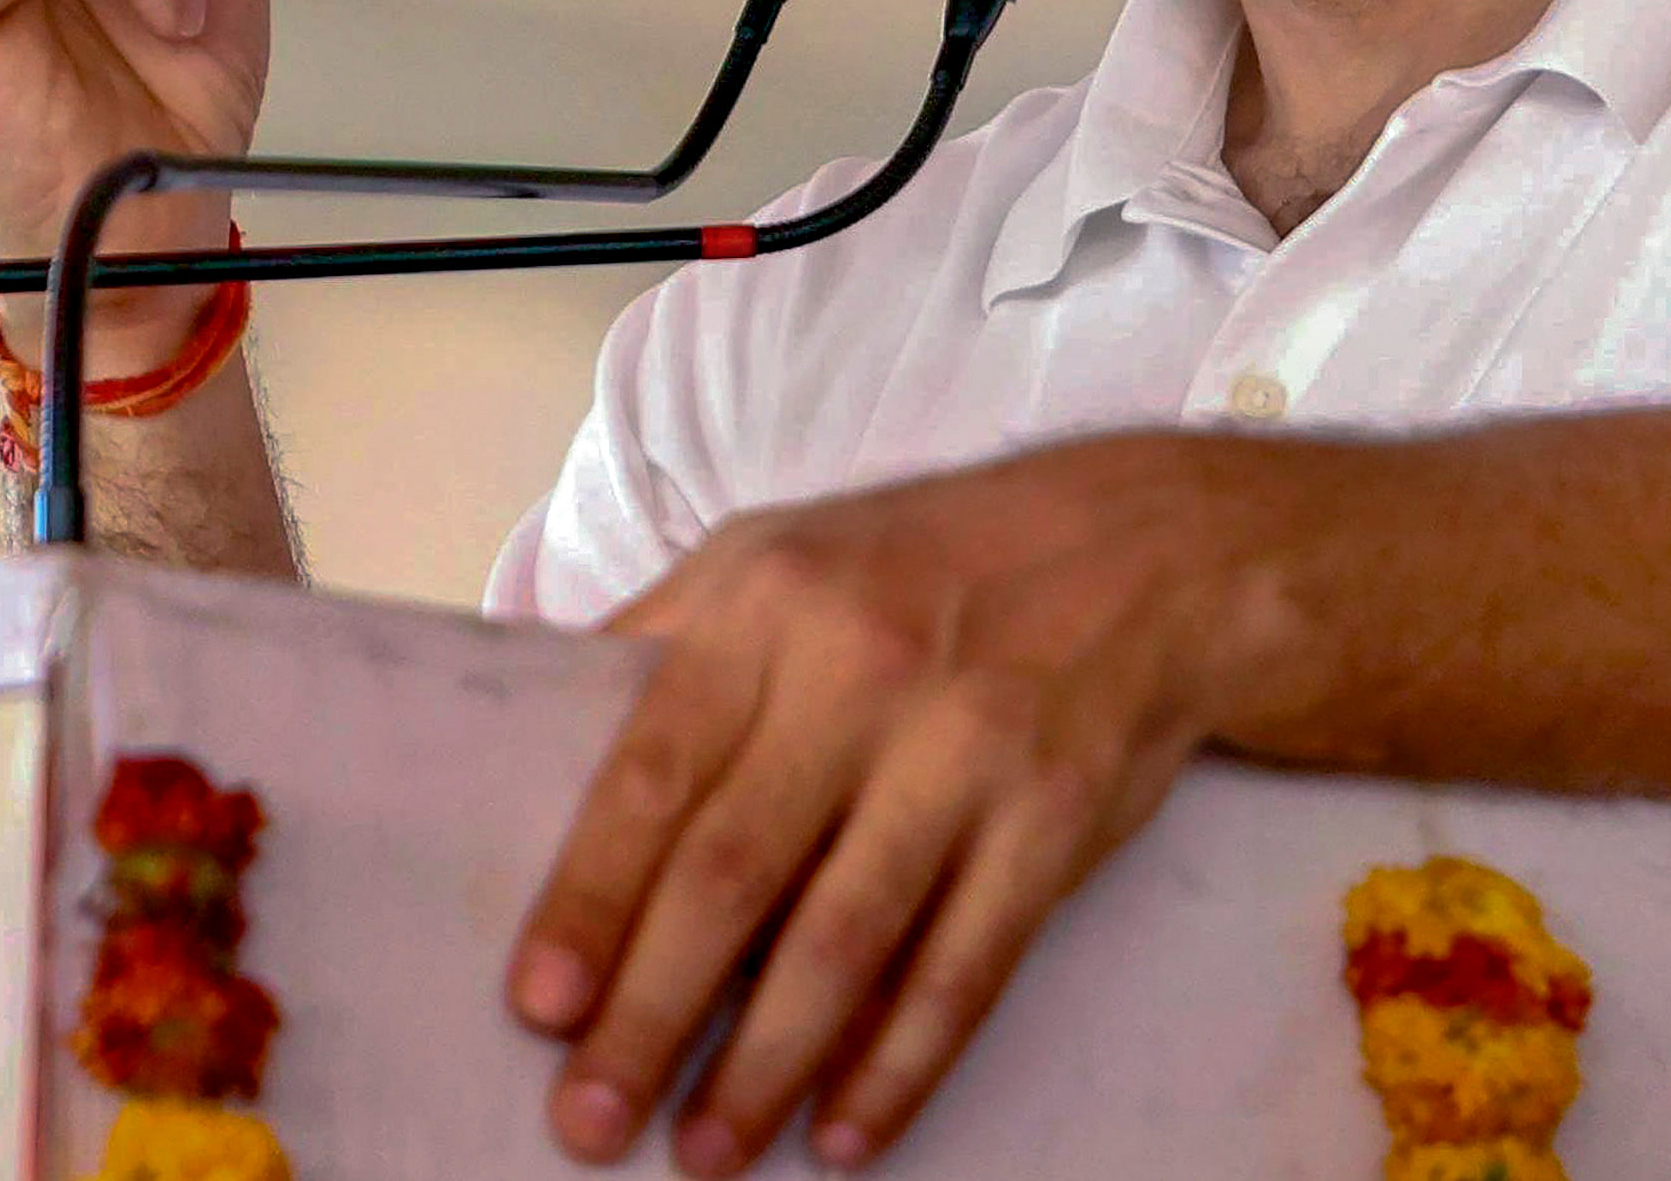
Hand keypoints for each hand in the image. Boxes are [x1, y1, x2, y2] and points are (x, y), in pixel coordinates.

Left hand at [506, 439, 1280, 1174]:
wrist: (1147, 550)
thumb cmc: (921, 565)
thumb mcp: (775, 554)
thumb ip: (657, 644)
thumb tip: (524, 742)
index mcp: (766, 606)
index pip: (651, 771)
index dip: (590, 897)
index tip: (540, 1005)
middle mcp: (861, 672)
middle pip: (733, 871)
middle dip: (651, 1012)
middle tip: (591, 1116)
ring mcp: (966, 749)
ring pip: (845, 937)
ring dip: (765, 1064)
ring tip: (705, 1150)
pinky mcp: (1053, 819)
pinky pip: (964, 967)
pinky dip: (899, 1064)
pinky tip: (843, 1132)